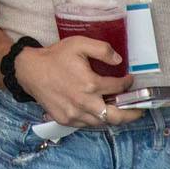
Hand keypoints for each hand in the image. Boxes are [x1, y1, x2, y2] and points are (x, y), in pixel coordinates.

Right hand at [13, 38, 139, 127]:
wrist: (30, 70)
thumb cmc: (55, 56)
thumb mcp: (78, 44)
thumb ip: (101, 49)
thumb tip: (118, 60)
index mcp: (90, 84)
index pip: (118, 88)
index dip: (127, 83)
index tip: (129, 79)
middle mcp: (85, 103)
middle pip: (117, 116)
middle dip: (132, 114)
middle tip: (139, 110)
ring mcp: (75, 114)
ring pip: (102, 122)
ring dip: (113, 116)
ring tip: (119, 109)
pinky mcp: (66, 120)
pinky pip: (87, 124)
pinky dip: (96, 119)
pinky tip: (97, 110)